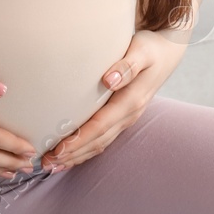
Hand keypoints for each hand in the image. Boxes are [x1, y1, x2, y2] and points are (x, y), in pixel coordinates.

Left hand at [41, 30, 187, 171]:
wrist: (167, 51)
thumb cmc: (151, 48)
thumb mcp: (142, 52)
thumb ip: (127, 66)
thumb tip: (109, 80)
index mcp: (131, 102)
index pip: (100, 126)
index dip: (79, 139)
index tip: (58, 148)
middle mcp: (129, 115)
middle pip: (97, 141)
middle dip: (72, 154)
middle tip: (45, 162)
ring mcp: (126, 118)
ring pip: (100, 144)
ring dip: (76, 157)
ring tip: (52, 165)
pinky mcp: (122, 117)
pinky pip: (103, 139)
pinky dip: (85, 150)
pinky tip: (69, 156)